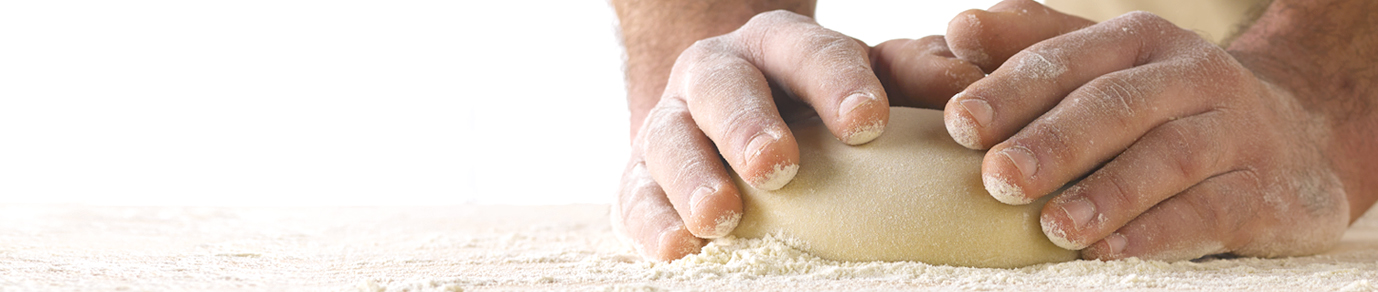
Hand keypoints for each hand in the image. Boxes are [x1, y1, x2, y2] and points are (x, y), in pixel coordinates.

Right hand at [613, 10, 983, 259]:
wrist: (726, 118)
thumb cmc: (814, 108)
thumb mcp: (863, 81)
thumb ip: (910, 77)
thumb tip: (968, 87)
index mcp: (777, 45)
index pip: (806, 52)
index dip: (836, 83)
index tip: (870, 123)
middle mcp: (716, 74)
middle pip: (725, 87)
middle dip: (748, 124)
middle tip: (778, 165)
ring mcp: (671, 124)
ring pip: (670, 139)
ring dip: (693, 176)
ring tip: (721, 216)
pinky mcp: (639, 178)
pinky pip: (634, 196)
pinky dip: (653, 222)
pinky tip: (679, 248)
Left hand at [943, 0, 1351, 260]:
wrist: (1297, 139)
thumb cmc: (1163, 106)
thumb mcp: (1104, 67)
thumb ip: (1032, 47)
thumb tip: (959, 31)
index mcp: (1139, 39)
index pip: (1067, 59)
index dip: (1010, 91)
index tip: (958, 124)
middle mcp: (1192, 74)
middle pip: (1116, 103)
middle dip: (1053, 142)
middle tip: (998, 178)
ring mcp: (1238, 130)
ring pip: (1168, 157)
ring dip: (1107, 193)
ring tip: (1053, 226)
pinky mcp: (1269, 190)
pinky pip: (1212, 210)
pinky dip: (1157, 232)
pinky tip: (1108, 251)